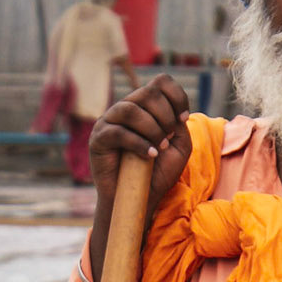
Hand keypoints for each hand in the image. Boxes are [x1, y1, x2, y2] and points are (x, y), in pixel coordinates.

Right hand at [87, 74, 191, 281]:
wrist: (140, 199)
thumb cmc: (158, 173)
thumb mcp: (179, 148)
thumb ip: (180, 126)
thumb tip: (174, 112)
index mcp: (146, 107)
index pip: (161, 82)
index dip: (177, 96)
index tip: (183, 120)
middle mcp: (127, 109)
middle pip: (148, 93)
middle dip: (166, 117)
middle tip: (168, 138)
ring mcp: (110, 122)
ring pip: (131, 109)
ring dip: (152, 128)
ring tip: (159, 147)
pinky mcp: (98, 139)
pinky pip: (118, 132)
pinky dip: (138, 143)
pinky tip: (150, 155)